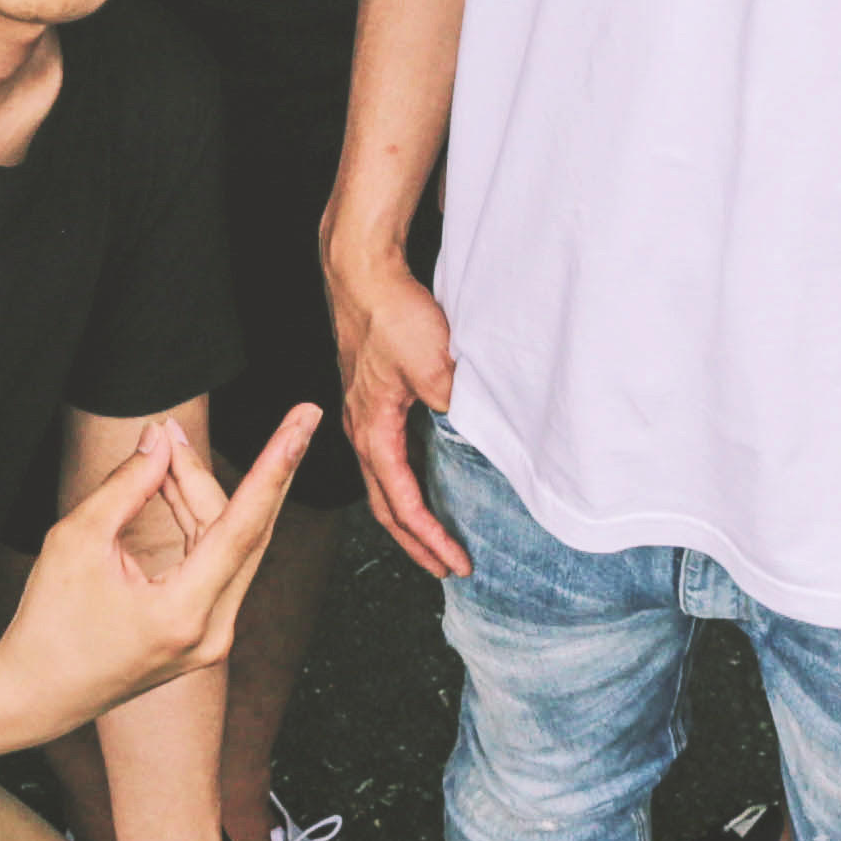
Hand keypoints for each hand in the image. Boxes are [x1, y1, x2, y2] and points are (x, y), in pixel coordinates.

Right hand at [0, 408, 320, 734]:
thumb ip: (127, 484)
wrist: (34, 695)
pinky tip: (170, 486)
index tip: (304, 422)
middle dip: (255, 470)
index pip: (244, 526)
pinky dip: (196, 522)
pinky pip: (215, 564)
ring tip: (166, 448)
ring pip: (231, 546)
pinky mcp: (202, 634)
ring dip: (202, 493)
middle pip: (243, 532)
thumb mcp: (77, 541)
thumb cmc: (47, 623)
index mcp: (184, 614)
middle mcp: (212, 632)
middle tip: (270, 417)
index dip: (275, 465)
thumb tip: (160, 439)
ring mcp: (212, 638)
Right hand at [330, 243, 469, 580]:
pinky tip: (424, 479)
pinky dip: (404, 483)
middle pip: (385, 506)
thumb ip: (456, 406)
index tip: (457, 561)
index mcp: (372, 433)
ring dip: (408, 515)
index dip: (431, 539)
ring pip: (383, 483)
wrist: (364, 272)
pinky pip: (386, 457)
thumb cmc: (389, 314)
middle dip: (415, 543)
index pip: (402, 505)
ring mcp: (363, 416)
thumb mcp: (433, 364)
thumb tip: (479, 434)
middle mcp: (361, 431)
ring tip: (434, 535)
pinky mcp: (372, 399)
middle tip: (445, 567)